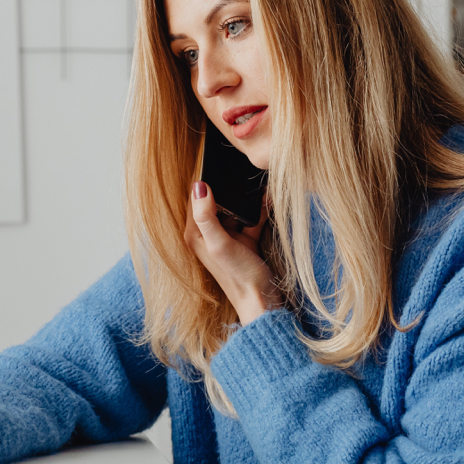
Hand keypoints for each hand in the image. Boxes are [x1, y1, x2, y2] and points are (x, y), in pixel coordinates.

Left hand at [185, 181, 278, 325]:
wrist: (263, 302)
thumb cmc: (239, 276)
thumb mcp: (220, 244)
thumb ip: (207, 216)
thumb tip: (199, 186)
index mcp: (195, 234)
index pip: (194, 199)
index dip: (204, 181)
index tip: (213, 161)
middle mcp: (208, 234)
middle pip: (216, 202)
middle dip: (230, 188)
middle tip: (239, 170)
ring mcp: (227, 237)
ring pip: (236, 209)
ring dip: (247, 199)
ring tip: (258, 185)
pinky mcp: (245, 240)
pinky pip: (251, 219)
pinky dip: (260, 210)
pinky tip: (269, 199)